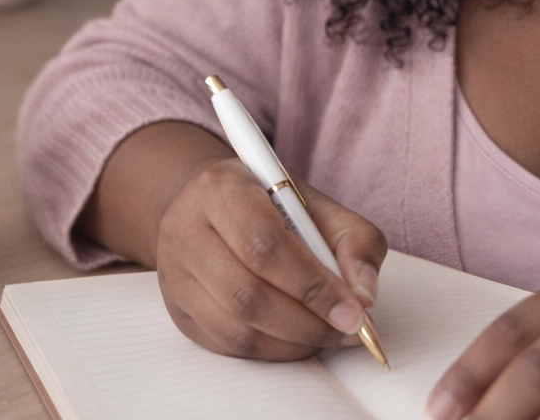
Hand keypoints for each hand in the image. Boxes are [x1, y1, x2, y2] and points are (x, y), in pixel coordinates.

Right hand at [154, 156, 387, 360]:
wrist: (213, 207)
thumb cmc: (269, 205)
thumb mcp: (317, 204)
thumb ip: (354, 240)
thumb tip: (364, 296)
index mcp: (220, 188)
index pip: (264, 245)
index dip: (313, 285)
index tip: (353, 311)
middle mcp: (185, 231)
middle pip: (247, 294)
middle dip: (307, 322)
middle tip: (348, 330)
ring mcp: (175, 275)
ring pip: (236, 328)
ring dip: (292, 342)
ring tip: (328, 334)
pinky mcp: (178, 310)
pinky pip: (227, 346)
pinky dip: (271, 350)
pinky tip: (298, 339)